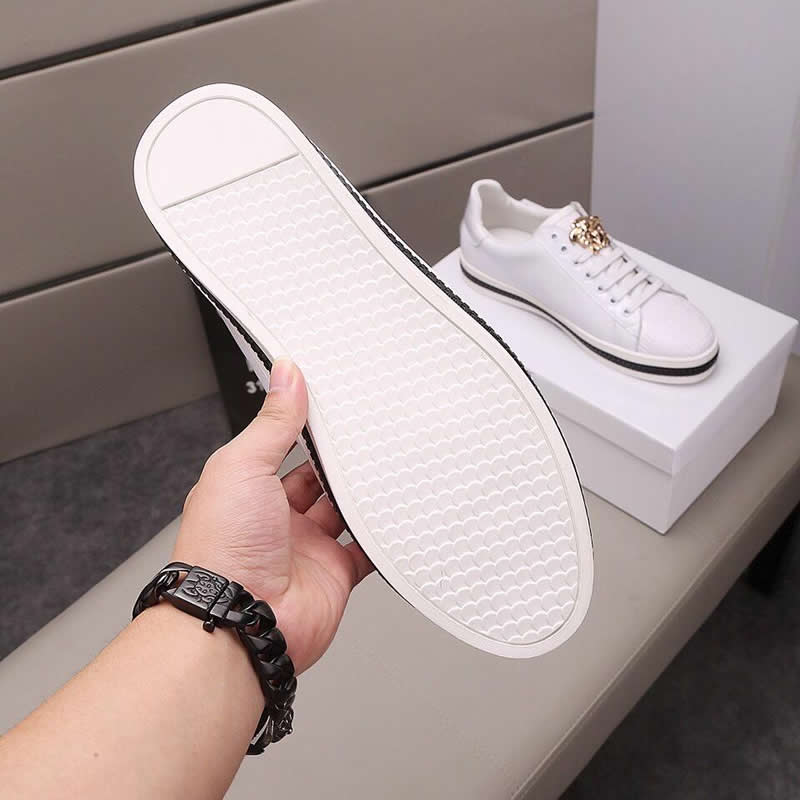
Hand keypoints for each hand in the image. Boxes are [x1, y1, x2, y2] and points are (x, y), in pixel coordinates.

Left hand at [172, 358, 373, 672]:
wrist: (242, 619)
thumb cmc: (222, 549)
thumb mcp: (243, 465)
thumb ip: (272, 423)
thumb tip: (285, 376)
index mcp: (247, 490)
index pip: (281, 448)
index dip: (304, 428)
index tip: (329, 407)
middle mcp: (276, 520)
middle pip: (316, 480)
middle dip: (337, 462)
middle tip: (364, 436)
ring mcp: (307, 548)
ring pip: (343, 512)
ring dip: (361, 495)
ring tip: (384, 467)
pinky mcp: (334, 575)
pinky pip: (365, 552)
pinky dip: (381, 538)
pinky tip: (393, 518)